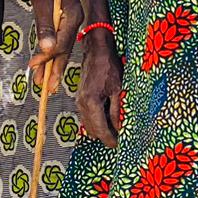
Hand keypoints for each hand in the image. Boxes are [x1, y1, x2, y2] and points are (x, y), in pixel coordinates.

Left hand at [27, 0, 82, 95]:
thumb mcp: (43, 2)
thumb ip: (45, 27)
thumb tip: (47, 51)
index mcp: (73, 16)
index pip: (61, 44)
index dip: (47, 58)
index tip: (33, 67)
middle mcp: (76, 19)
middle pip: (65, 50)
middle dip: (55, 69)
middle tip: (48, 89)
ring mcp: (72, 19)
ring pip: (63, 47)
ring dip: (53, 64)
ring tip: (45, 83)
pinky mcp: (66, 18)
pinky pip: (60, 40)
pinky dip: (52, 53)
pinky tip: (46, 62)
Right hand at [75, 33, 121, 148]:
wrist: (96, 51)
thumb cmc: (109, 67)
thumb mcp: (118, 89)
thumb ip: (117, 110)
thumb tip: (119, 128)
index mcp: (91, 103)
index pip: (100, 129)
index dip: (109, 140)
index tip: (118, 146)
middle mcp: (82, 104)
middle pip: (92, 130)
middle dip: (105, 137)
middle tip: (118, 139)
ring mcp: (78, 101)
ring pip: (88, 124)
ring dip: (99, 129)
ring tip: (114, 130)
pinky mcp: (79, 98)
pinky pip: (86, 116)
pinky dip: (95, 121)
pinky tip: (106, 119)